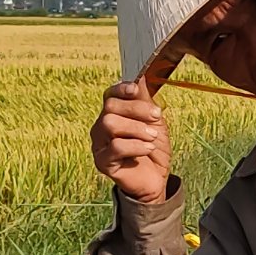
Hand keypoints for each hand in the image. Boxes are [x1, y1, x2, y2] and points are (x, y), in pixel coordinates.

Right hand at [92, 79, 172, 204]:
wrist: (155, 178)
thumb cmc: (152, 148)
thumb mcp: (153, 122)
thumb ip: (145, 101)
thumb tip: (141, 76)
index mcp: (112, 114)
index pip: (109, 95)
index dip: (121, 89)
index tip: (135, 89)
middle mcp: (101, 127)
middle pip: (110, 107)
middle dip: (136, 109)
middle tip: (156, 118)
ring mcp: (99, 145)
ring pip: (110, 124)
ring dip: (136, 128)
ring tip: (152, 137)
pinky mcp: (102, 162)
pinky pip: (115, 147)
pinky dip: (135, 145)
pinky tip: (147, 149)